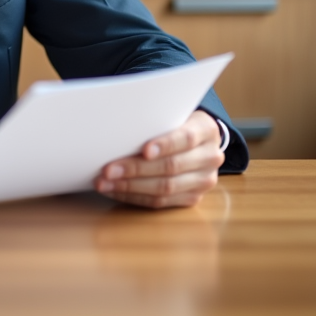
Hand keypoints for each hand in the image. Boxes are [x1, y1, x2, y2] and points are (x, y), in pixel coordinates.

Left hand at [94, 110, 223, 208]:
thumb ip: (156, 119)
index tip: (144, 150)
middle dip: (135, 169)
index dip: (165, 145)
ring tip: (105, 183)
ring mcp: (204, 181)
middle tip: (108, 170)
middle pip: (171, 166)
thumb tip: (117, 126)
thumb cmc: (176, 123)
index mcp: (207, 130)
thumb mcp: (173, 113)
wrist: (198, 141)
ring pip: (165, 188)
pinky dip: (134, 197)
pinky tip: (115, 191)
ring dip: (130, 187)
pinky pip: (160, 202)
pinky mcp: (192, 198)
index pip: (186, 138)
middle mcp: (210, 157)